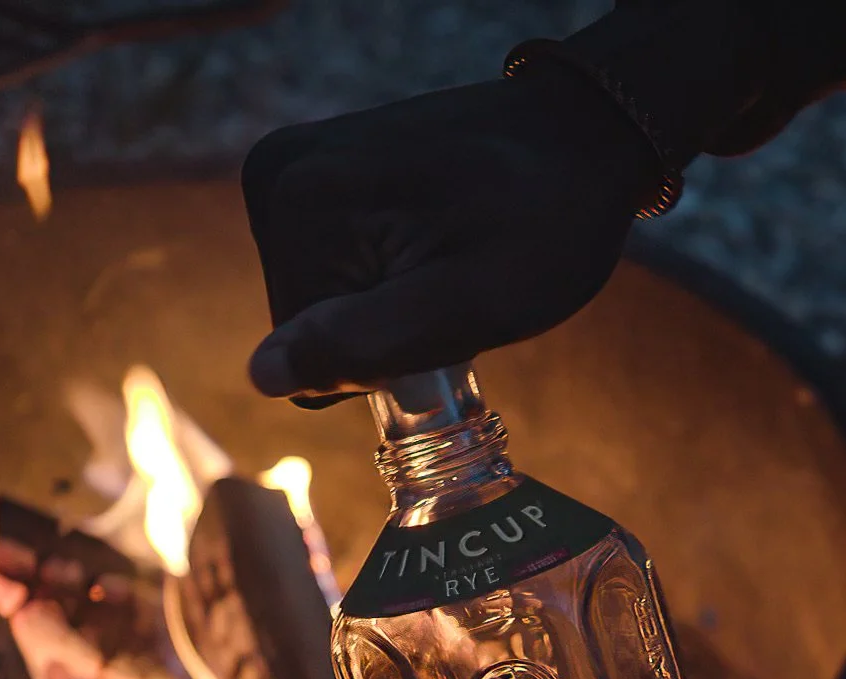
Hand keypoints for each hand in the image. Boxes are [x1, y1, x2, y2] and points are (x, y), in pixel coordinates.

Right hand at [239, 74, 655, 404]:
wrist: (583, 134)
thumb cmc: (546, 222)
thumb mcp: (472, 304)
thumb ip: (366, 342)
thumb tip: (262, 376)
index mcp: (298, 204)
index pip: (303, 356)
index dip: (382, 352)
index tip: (443, 300)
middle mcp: (275, 174)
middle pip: (305, 323)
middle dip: (384, 320)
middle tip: (454, 277)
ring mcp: (293, 164)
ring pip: (321, 297)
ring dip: (389, 296)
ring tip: (451, 250)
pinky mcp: (317, 166)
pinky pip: (332, 261)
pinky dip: (385, 266)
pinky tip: (434, 232)